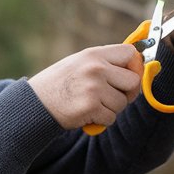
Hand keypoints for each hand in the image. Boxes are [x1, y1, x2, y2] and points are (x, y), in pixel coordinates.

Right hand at [29, 44, 143, 129]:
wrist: (36, 102)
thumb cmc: (60, 83)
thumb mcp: (80, 62)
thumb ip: (105, 62)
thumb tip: (137, 63)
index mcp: (94, 54)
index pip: (130, 53)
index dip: (134, 66)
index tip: (129, 75)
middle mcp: (96, 68)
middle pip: (133, 81)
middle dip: (127, 93)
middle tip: (115, 96)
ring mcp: (94, 88)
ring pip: (122, 103)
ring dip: (111, 109)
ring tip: (94, 104)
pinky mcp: (90, 107)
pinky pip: (111, 117)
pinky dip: (102, 120)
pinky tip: (87, 113)